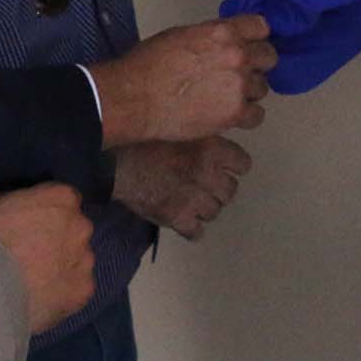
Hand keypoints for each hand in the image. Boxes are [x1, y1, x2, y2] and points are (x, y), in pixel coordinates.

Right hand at [0, 182, 95, 333]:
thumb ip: (13, 201)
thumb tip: (16, 211)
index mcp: (62, 198)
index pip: (63, 199)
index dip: (46, 212)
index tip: (29, 225)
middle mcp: (81, 225)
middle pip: (74, 229)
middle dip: (58, 239)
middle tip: (31, 254)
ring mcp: (86, 259)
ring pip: (77, 259)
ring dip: (62, 265)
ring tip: (34, 281)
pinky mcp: (85, 290)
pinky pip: (76, 287)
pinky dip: (62, 292)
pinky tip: (40, 298)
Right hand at [88, 15, 276, 146]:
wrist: (135, 98)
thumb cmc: (149, 64)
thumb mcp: (183, 35)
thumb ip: (213, 36)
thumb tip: (227, 42)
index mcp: (224, 32)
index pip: (261, 26)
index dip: (255, 36)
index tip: (249, 44)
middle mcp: (238, 56)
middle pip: (269, 57)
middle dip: (256, 64)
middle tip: (238, 73)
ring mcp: (239, 86)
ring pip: (262, 87)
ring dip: (248, 91)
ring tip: (226, 96)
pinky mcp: (235, 113)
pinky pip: (257, 115)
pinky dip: (245, 115)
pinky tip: (229, 114)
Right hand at [113, 137, 251, 239]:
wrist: (118, 163)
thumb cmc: (147, 140)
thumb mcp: (182, 129)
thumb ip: (205, 139)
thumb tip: (220, 148)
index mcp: (211, 149)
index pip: (243, 164)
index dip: (233, 166)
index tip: (224, 167)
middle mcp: (207, 174)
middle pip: (230, 190)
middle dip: (219, 188)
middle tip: (204, 184)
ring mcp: (194, 199)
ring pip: (215, 211)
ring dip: (205, 207)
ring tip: (191, 200)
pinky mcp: (177, 219)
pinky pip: (197, 232)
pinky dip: (192, 228)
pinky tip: (184, 219)